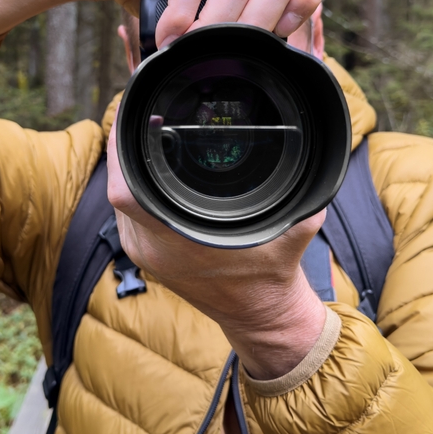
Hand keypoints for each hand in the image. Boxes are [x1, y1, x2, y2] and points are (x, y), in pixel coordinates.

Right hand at [0, 0, 325, 42]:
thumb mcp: (200, 15)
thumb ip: (232, 28)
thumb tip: (268, 71)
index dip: (304, 6)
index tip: (278, 46)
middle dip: (256, 29)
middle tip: (229, 59)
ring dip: (215, 29)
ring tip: (191, 53)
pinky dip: (182, 16)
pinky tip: (168, 37)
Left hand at [106, 121, 327, 379]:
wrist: (260, 316)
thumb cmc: (272, 277)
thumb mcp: (293, 231)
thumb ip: (302, 200)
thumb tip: (314, 163)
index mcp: (176, 241)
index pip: (124, 191)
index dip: (121, 151)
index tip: (134, 120)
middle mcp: (151, 248)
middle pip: (118, 188)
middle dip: (128, 149)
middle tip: (144, 117)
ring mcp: (144, 253)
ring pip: (121, 198)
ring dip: (132, 169)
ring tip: (148, 137)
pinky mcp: (145, 254)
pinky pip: (129, 211)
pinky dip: (139, 187)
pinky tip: (155, 171)